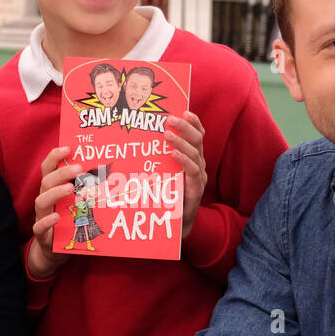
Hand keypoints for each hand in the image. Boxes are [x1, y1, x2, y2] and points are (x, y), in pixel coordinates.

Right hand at [27, 146, 82, 279]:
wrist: (55, 252)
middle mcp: (45, 201)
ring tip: (70, 189)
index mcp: (52, 190)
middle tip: (78, 168)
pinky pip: (39, 227)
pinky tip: (56, 217)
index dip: (55, 156)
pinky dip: (46, 221)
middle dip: (61, 173)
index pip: (48, 168)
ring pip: (41, 201)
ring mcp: (41, 217)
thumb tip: (108, 174)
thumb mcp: (76, 204)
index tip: (68, 148)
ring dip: (55, 193)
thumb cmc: (69, 223)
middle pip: (46, 181)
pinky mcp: (42, 235)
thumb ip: (85, 190)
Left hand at [165, 112, 206, 239]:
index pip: (197, 135)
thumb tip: (135, 141)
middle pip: (198, 140)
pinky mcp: (196, 190)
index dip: (193, 122)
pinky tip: (173, 154)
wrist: (172, 226)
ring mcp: (199, 178)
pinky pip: (193, 171)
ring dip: (181, 142)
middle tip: (169, 119)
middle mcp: (199, 166)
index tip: (184, 110)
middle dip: (185, 127)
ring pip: (196, 154)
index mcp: (192, 159)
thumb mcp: (160, 173)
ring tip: (166, 134)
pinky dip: (184, 161)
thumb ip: (155, 158)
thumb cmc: (164, 197)